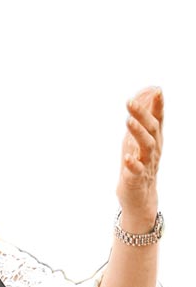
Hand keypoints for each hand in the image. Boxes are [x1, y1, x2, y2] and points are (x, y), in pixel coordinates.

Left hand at [118, 86, 162, 228]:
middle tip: (130, 101)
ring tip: (128, 121)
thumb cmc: (137, 164)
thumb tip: (140, 97)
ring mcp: (146, 164)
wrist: (140, 197)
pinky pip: (136, 170)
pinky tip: (127, 157)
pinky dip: (132, 163)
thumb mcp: (137, 140)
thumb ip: (140, 121)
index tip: (157, 90)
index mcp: (154, 139)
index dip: (158, 105)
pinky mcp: (136, 179)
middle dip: (142, 114)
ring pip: (146, 146)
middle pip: (151, 129)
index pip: (158, 119)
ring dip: (137, 133)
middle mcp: (153, 149)